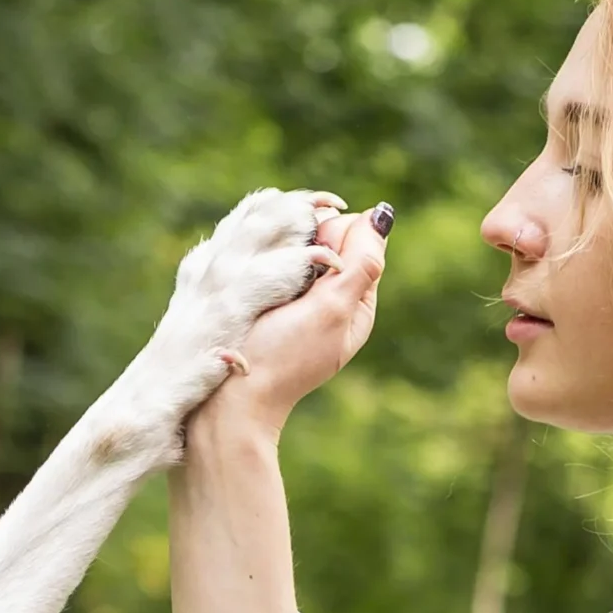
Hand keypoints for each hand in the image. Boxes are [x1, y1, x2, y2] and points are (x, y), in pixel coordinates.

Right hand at [196, 202, 390, 438]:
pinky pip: (273, 263)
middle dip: (306, 243)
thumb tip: (381, 215)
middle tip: (286, 281)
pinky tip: (251, 285)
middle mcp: (332, 297)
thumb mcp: (333, 309)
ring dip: (281, 253)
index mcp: (357, 300)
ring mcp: (299, 300)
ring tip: (266, 288)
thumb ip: (362, 263)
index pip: (358, 235)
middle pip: (328, 238)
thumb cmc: (282, 356)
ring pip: (297, 247)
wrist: (231, 398)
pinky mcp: (269, 302)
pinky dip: (264, 264)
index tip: (311, 262)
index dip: (333, 235)